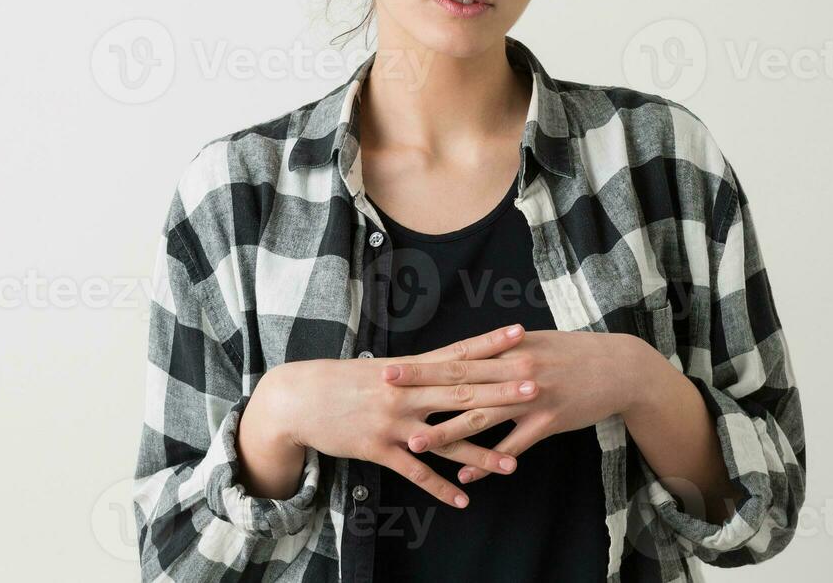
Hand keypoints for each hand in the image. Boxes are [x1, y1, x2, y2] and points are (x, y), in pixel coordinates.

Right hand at [262, 323, 539, 508]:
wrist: (298, 398)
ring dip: (479, 453)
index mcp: (409, 369)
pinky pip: (415, 472)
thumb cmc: (344, 382)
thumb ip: (418, 370)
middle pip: (461, 392)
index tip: (521, 334)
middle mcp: (406, 393)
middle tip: (535, 387)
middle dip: (500, 391)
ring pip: (445, 439)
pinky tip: (462, 499)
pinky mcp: (378, 449)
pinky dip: (439, 487)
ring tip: (512, 464)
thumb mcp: (383, 369)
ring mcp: (393, 422)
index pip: (457, 353)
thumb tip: (451, 360)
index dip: (490, 344)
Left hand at [382, 329, 642, 483]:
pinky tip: (466, 476)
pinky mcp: (549, 423)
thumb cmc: (574, 353)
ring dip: (447, 433)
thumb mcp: (536, 343)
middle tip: (388, 399)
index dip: (423, 365)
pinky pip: (513, 446)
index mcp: (509, 350)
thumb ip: (501, 350)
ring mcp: (532, 399)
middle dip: (423, 393)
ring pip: (483, 418)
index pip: (457, 359)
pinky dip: (489, 462)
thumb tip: (470, 353)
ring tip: (417, 445)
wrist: (619, 367)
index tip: (391, 369)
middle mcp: (516, 372)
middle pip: (462, 385)